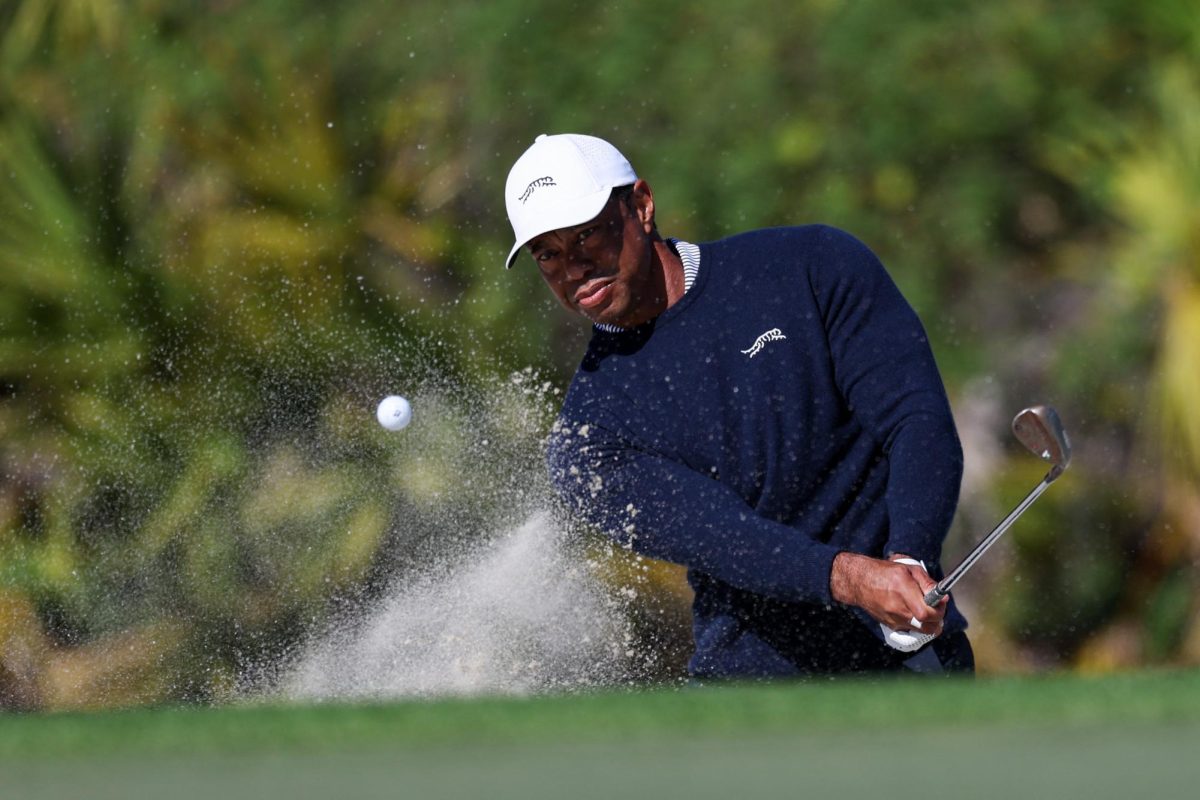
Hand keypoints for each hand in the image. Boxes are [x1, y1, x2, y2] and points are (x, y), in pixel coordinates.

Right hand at [830, 552, 945, 634]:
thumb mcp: (909, 569)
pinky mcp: (890, 626)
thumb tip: (943, 597)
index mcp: (902, 590)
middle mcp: (897, 608)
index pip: (927, 613)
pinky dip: (916, 624)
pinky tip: (912, 612)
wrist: (859, 582)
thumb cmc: (885, 572)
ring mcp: (893, 619)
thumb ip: (928, 583)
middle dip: (937, 620)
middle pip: (927, 627)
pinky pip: (910, 630)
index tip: (940, 603)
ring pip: (920, 631)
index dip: (939, 611)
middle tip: (936, 609)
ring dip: (928, 623)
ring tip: (925, 610)